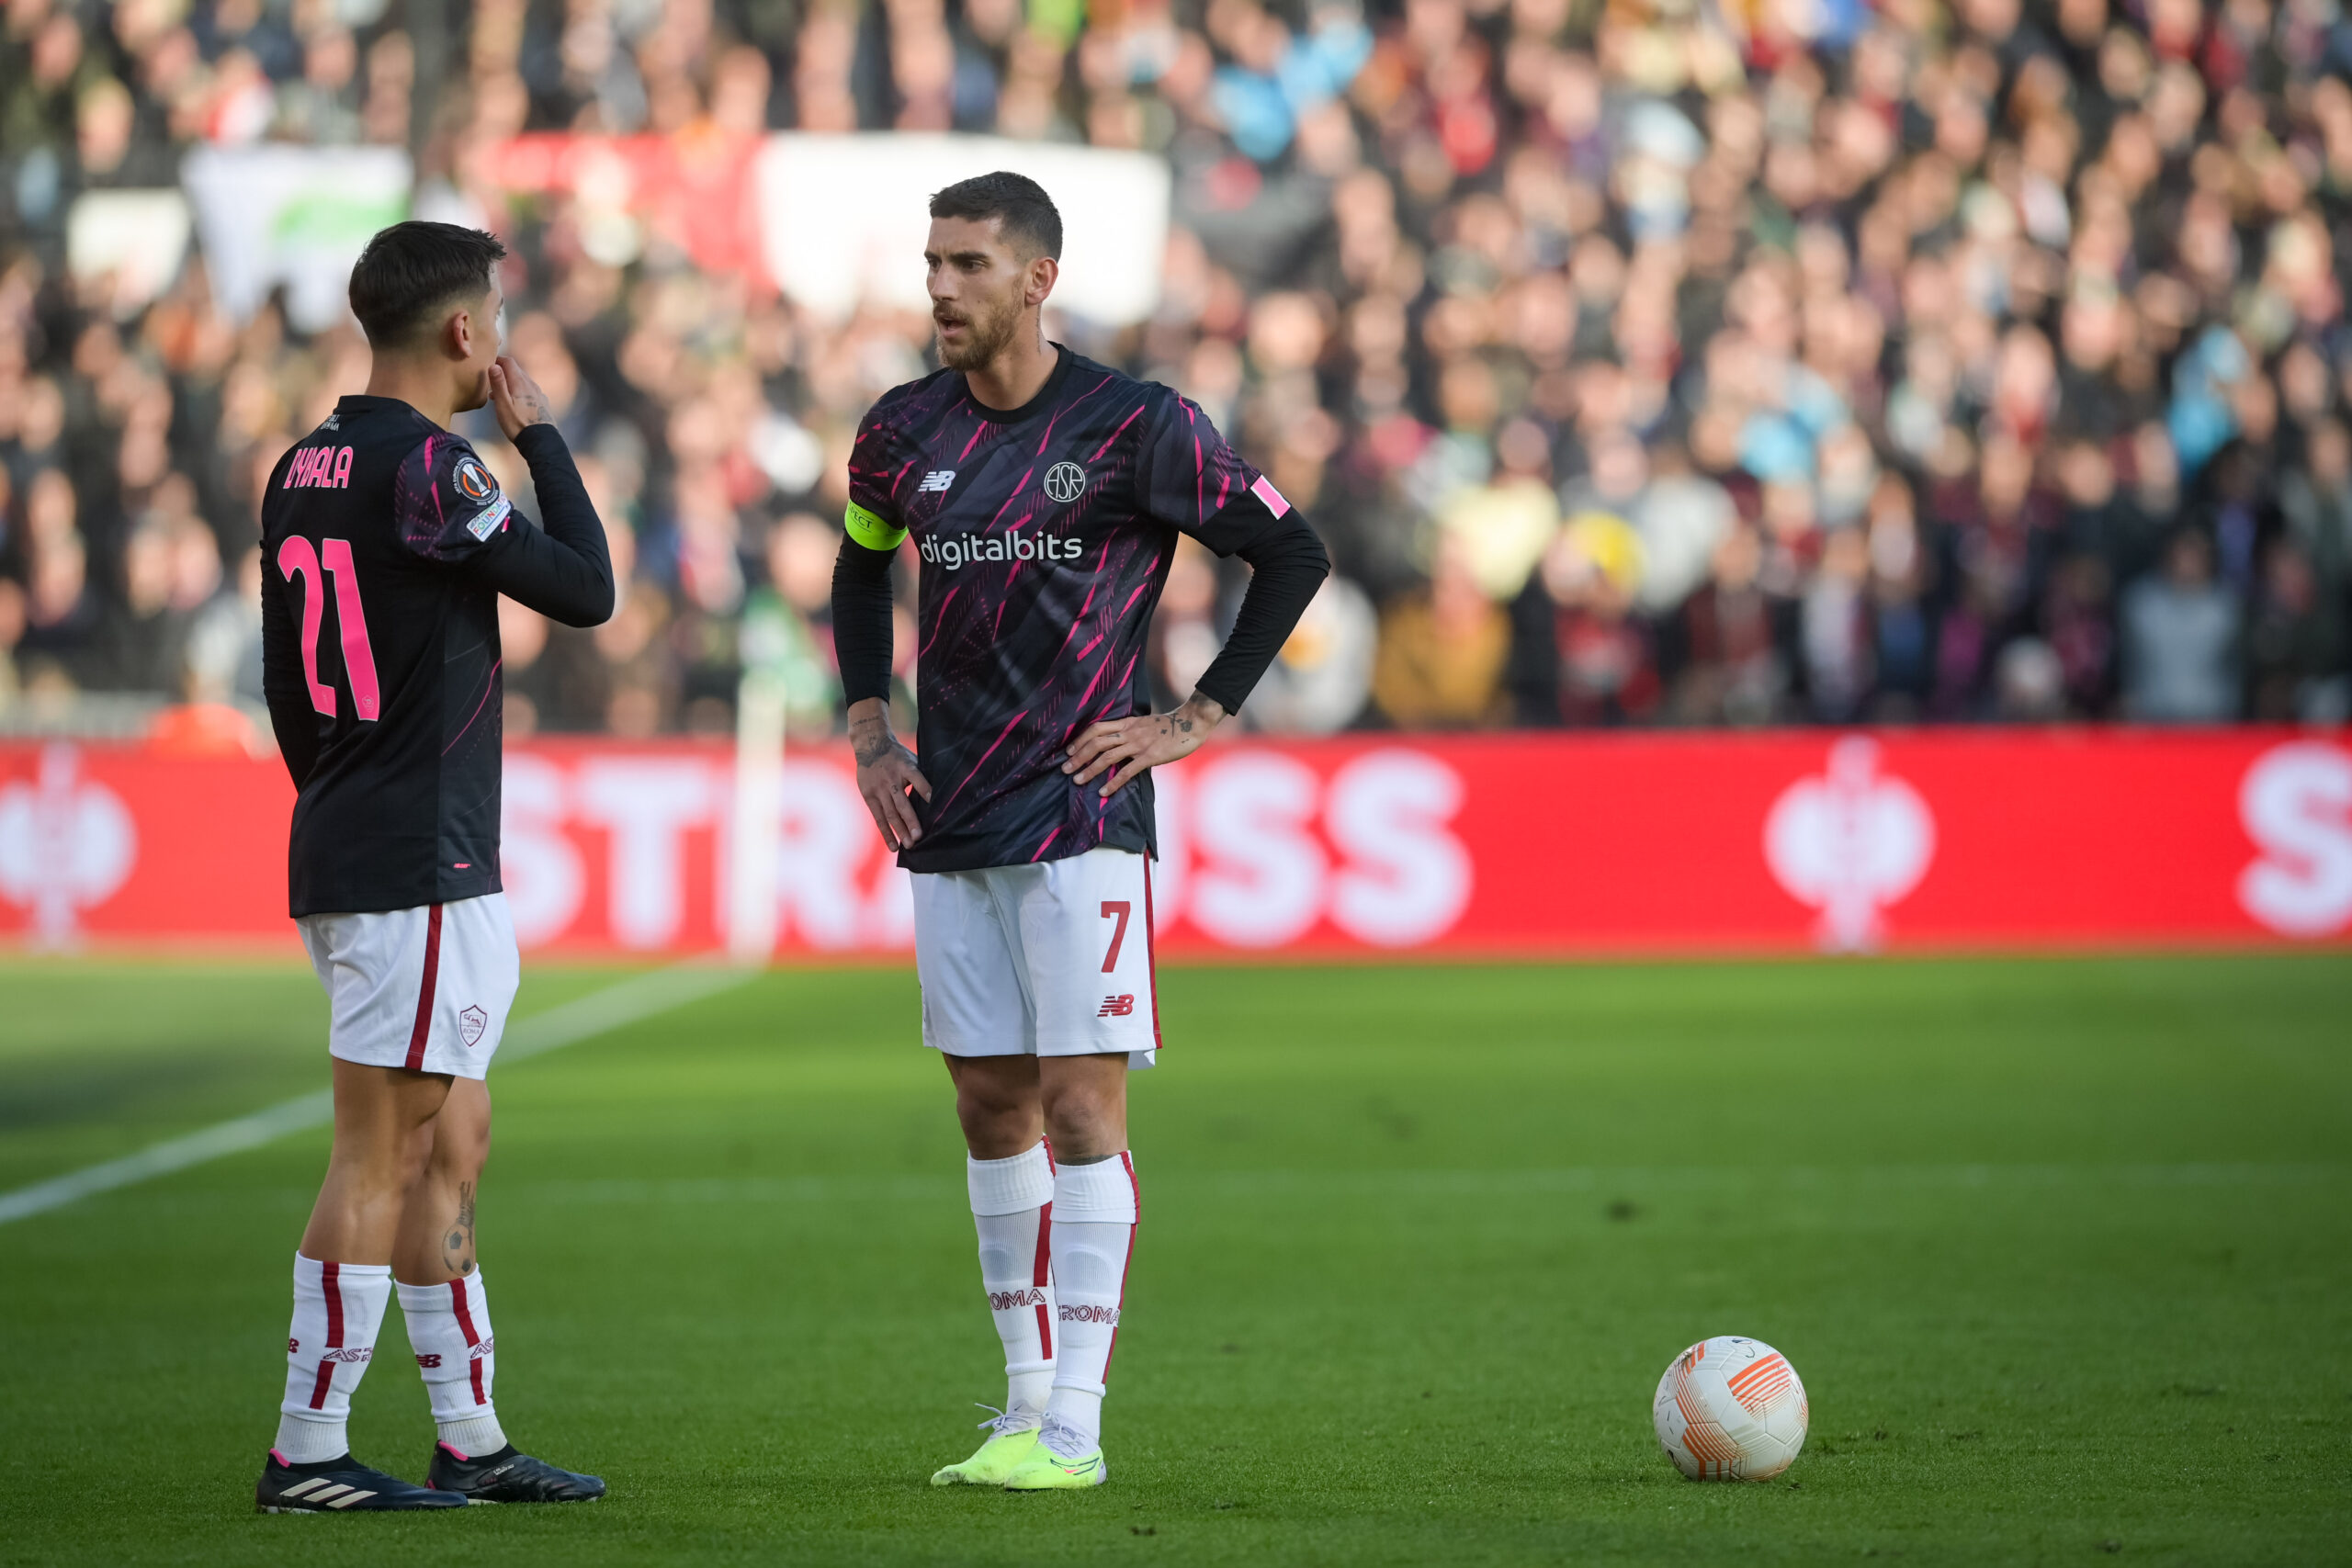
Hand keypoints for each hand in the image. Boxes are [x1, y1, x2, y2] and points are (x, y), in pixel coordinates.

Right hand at [486, 354, 553, 441]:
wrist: (540, 442)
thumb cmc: (518, 424)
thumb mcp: (503, 404)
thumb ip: (498, 384)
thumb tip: (494, 365)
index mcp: (520, 383)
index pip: (508, 362)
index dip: (497, 360)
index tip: (487, 365)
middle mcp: (531, 385)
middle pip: (515, 371)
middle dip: (502, 373)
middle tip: (489, 383)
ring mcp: (538, 394)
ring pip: (522, 382)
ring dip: (509, 384)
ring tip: (497, 396)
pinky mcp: (542, 403)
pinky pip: (528, 392)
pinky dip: (518, 392)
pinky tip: (513, 404)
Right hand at [849, 698, 931, 849]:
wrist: (870, 746)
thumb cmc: (898, 757)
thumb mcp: (912, 759)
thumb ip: (923, 775)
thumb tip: (943, 796)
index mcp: (905, 767)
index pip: (918, 779)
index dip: (926, 791)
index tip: (935, 804)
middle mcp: (891, 779)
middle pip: (901, 802)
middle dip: (910, 821)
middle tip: (919, 837)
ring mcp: (878, 788)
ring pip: (890, 813)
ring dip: (900, 831)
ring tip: (909, 845)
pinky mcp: (868, 796)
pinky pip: (878, 818)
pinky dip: (886, 832)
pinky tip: (894, 846)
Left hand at [1063, 691, 1225, 798]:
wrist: (1191, 723)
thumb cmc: (1168, 726)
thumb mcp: (1144, 724)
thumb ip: (1130, 732)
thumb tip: (1116, 744)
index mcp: (1127, 723)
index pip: (1097, 728)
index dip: (1080, 739)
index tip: (1069, 751)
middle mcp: (1129, 732)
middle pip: (1096, 742)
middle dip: (1079, 756)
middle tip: (1065, 769)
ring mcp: (1139, 744)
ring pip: (1107, 756)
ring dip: (1090, 769)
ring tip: (1078, 780)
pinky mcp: (1150, 757)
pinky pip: (1127, 771)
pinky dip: (1113, 782)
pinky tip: (1103, 791)